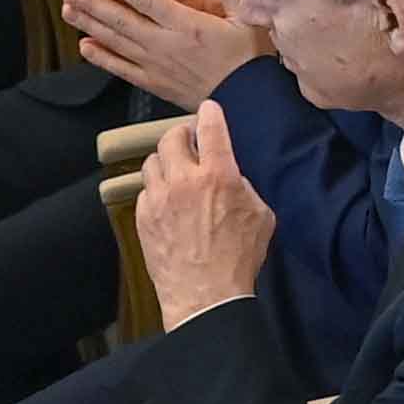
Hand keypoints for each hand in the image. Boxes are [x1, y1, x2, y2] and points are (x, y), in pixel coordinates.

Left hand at [60, 0, 267, 105]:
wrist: (249, 102)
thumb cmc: (251, 61)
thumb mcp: (250, 21)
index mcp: (189, 25)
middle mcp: (167, 44)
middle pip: (121, 19)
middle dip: (93, 2)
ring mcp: (157, 65)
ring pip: (116, 41)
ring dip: (90, 24)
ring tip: (69, 9)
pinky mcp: (154, 83)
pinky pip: (121, 68)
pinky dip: (101, 57)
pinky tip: (85, 47)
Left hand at [133, 91, 278, 323]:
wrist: (206, 295)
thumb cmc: (240, 257)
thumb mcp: (261, 216)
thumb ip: (244, 187)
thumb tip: (230, 177)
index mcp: (218, 175)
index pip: (210, 128)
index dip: (210, 113)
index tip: (208, 109)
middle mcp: (184, 180)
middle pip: (171, 137)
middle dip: (181, 135)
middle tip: (189, 143)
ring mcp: (159, 198)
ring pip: (153, 161)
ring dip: (166, 161)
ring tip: (176, 172)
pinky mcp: (143, 217)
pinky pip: (146, 190)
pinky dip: (156, 189)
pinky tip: (168, 202)